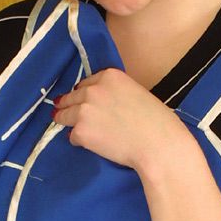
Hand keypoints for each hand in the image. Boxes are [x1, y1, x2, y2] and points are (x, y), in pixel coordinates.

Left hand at [52, 68, 193, 176]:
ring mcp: (84, 111)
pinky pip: (72, 136)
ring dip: (66, 120)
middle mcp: (93, 90)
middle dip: (69, 105)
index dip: (85, 93)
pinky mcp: (80, 132)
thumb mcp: (136, 93)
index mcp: (109, 76)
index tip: (82, 99)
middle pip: (72, 96)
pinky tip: (90, 144)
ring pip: (64, 114)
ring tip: (67, 125)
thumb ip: (116, 93)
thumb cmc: (157, 121)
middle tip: (63, 110)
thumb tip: (104, 105)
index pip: (87, 82)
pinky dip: (79, 140)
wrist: (157, 144)